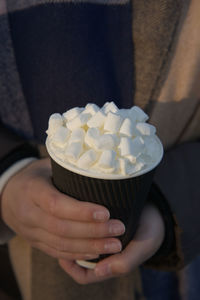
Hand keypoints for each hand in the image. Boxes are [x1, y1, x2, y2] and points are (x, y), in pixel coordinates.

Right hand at [1, 158, 124, 260]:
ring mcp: (31, 231)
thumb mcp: (47, 166)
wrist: (7, 195)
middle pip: (61, 228)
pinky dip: (78, 254)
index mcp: (32, 190)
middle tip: (119, 229)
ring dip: (90, 247)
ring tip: (115, 245)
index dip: (81, 211)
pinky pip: (56, 253)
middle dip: (93, 231)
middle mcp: (29, 214)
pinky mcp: (35, 242)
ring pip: (60, 245)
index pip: (56, 204)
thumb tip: (101, 166)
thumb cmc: (36, 176)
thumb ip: (68, 168)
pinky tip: (97, 253)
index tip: (106, 212)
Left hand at [59, 202, 164, 283]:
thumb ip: (125, 262)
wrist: (157, 211)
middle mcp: (102, 253)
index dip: (72, 266)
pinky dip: (78, 224)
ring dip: (71, 236)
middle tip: (60, 233)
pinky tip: (75, 214)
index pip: (83, 275)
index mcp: (110, 264)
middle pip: (77, 258)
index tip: (64, 252)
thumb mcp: (142, 247)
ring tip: (64, 223)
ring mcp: (101, 240)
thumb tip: (100, 271)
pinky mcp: (100, 226)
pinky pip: (84, 229)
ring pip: (78, 243)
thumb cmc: (150, 231)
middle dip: (68, 249)